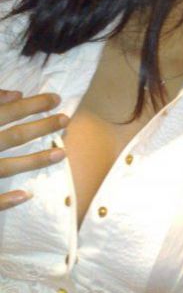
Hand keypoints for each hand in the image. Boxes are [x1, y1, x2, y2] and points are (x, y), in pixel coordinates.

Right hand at [0, 89, 68, 209]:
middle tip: (66, 119)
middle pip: (13, 136)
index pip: (9, 112)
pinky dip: (6, 199)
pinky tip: (27, 195)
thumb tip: (16, 93)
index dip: (33, 104)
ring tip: (62, 153)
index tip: (57, 99)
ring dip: (35, 161)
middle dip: (42, 127)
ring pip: (6, 167)